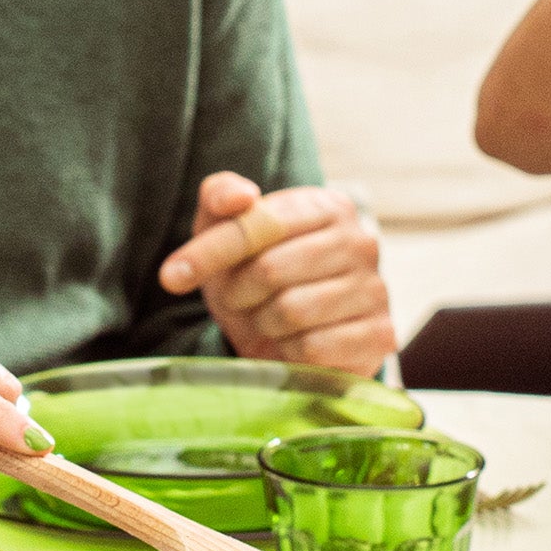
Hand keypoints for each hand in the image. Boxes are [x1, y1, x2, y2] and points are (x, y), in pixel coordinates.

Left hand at [159, 173, 394, 375]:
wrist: (291, 335)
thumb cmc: (254, 275)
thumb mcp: (226, 232)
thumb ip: (221, 197)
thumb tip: (239, 196)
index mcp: (328, 207)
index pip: (261, 222)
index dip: (211, 250)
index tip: (172, 276)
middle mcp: (361, 242)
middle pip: (271, 271)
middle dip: (238, 293)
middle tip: (238, 300)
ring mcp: (375, 290)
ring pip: (291, 312)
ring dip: (263, 323)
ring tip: (266, 319)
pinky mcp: (378, 336)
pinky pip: (313, 349)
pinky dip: (289, 353)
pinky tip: (293, 344)